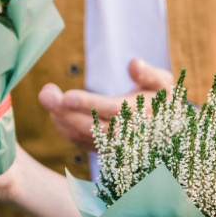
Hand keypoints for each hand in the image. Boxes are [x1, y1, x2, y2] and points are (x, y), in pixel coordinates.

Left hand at [38, 58, 174, 150]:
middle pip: (91, 127)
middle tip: (46, 94)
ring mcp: (115, 147)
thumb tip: (133, 64)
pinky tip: (56, 113)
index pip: (112, 110)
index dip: (88, 104)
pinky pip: (82, 143)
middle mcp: (127, 135)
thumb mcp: (164, 84)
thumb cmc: (164, 101)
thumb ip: (149, 74)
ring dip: (62, 120)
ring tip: (47, 96)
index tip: (67, 96)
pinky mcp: (105, 152)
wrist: (170, 134)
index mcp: (141, 115)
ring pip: (83, 137)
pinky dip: (66, 129)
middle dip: (65, 111)